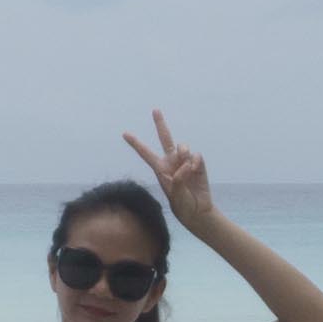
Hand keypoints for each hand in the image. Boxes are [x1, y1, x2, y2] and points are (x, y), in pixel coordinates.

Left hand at [124, 108, 217, 225]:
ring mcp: (185, 161)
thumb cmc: (182, 204)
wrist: (197, 211)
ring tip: (186, 167)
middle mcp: (171, 161)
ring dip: (183, 153)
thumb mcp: (175, 194)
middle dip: (160, 124)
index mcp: (160, 168)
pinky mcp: (197, 163)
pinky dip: (195, 162)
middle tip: (155, 110)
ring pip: (182, 146)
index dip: (136, 143)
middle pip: (165, 138)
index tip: (124, 133)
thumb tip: (186, 163)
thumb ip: (178, 178)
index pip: (145, 153)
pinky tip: (195, 171)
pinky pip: (196, 155)